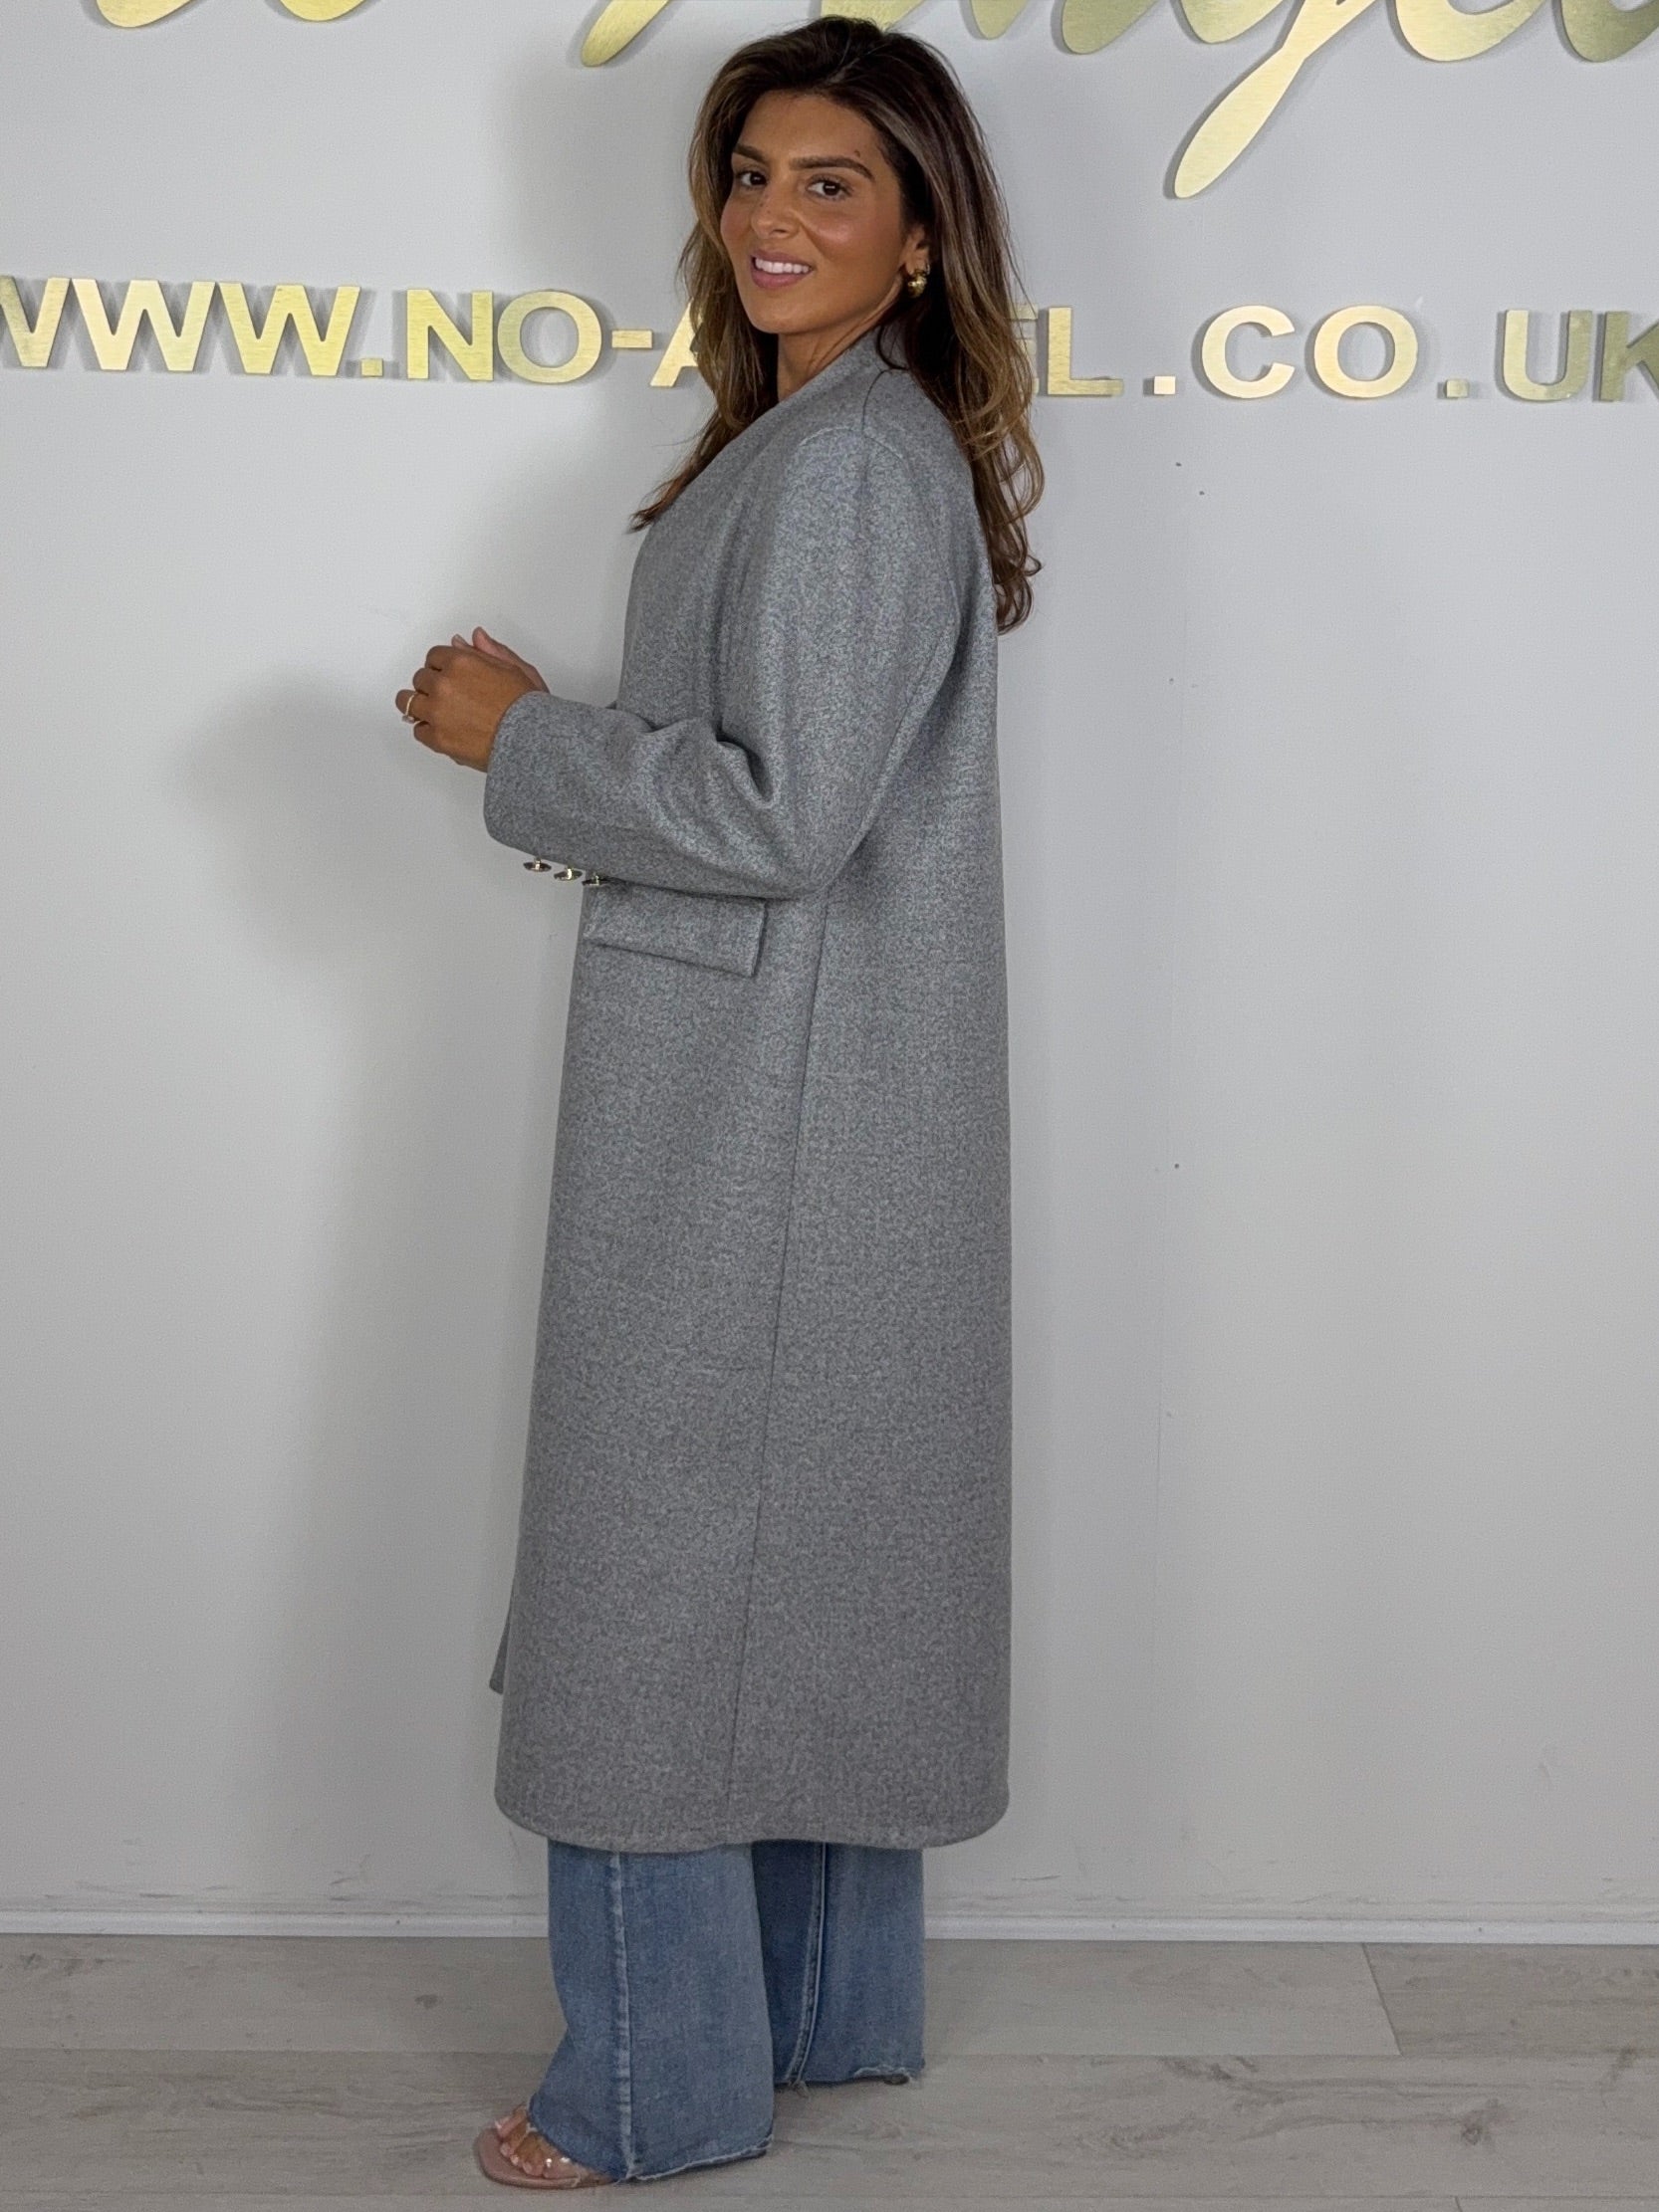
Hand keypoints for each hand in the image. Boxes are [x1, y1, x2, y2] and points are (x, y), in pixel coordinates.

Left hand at [396, 631, 546, 771]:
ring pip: (408, 701)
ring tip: (432, 711)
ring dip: (419, 704)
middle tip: (446, 695)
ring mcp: (437, 712)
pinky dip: (427, 729)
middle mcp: (444, 684)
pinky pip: (418, 730)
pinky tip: (440, 729)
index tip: (447, 674)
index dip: (442, 666)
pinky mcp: (436, 738)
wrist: (531, 741)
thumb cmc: (528, 709)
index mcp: (461, 663)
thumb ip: (490, 651)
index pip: (434, 656)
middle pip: (420, 678)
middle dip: (431, 685)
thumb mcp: (516, 669)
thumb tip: (473, 638)